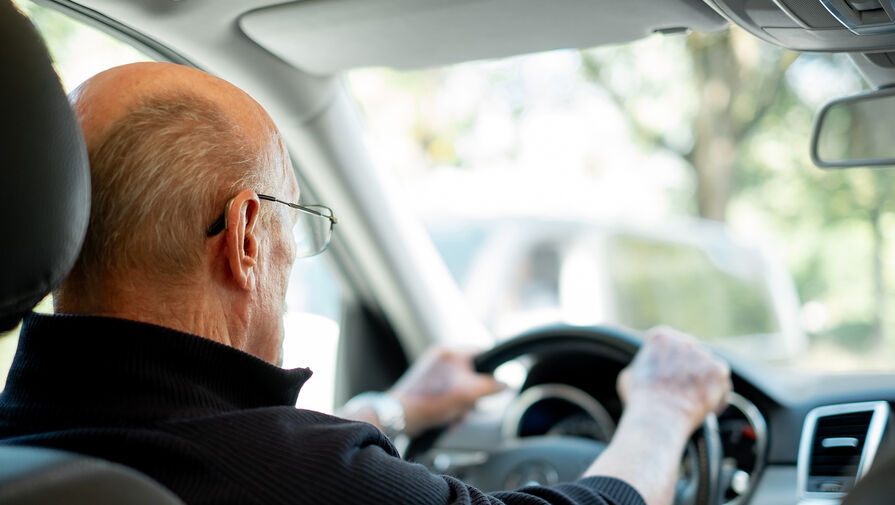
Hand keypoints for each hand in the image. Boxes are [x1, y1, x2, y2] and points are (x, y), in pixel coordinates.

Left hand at [388, 347, 504, 436]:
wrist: (401, 417)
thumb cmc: (430, 402)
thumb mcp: (468, 393)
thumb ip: (491, 386)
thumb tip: (506, 384)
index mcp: (449, 352)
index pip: (482, 353)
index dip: (491, 370)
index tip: (494, 384)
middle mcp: (440, 358)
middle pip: (473, 375)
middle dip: (472, 396)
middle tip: (465, 406)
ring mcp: (433, 373)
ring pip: (461, 388)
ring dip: (462, 406)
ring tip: (452, 415)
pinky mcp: (427, 387)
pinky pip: (449, 396)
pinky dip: (451, 408)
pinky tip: (446, 419)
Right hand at [617, 326, 730, 433]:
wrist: (659, 416)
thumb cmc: (642, 400)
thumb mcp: (630, 375)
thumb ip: (645, 366)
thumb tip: (650, 371)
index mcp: (661, 338)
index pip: (670, 344)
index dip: (670, 363)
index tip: (669, 375)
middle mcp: (684, 340)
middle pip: (690, 355)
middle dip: (688, 371)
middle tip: (682, 391)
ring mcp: (703, 354)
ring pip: (707, 369)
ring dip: (703, 383)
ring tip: (691, 402)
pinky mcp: (718, 370)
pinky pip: (722, 383)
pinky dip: (717, 396)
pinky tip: (703, 407)